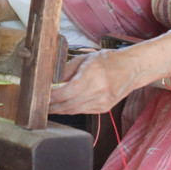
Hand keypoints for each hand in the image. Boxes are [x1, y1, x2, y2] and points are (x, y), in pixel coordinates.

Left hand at [48, 33, 170, 115]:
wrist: (133, 69)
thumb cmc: (109, 60)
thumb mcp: (86, 58)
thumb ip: (67, 70)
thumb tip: (50, 79)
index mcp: (92, 76)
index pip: (66, 92)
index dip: (51, 97)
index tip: (39, 96)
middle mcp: (98, 91)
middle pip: (68, 105)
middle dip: (51, 106)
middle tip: (37, 105)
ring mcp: (102, 102)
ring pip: (74, 111)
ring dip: (59, 110)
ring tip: (46, 108)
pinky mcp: (103, 109)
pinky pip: (82, 111)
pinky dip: (71, 110)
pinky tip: (62, 107)